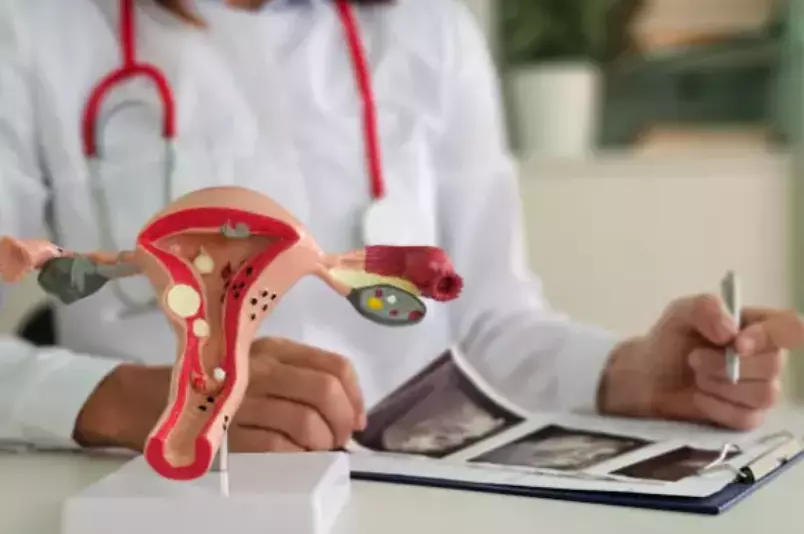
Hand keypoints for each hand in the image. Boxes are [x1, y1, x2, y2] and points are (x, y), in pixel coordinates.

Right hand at [229, 337, 365, 451]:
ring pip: (305, 421)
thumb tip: (354, 414)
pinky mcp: (227, 431)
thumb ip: (306, 377)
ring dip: (321, 442)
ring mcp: (243, 399)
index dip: (356, 396)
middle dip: (342, 421)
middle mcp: (262, 369)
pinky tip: (294, 455)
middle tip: (339, 439)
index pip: (336, 365)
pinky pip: (277, 446)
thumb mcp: (264, 365)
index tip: (357, 420)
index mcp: (277, 349)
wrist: (159, 398)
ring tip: (317, 449)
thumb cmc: (225, 383)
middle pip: (324, 391)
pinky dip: (296, 454)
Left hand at [599, 294, 803, 429]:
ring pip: (764, 394)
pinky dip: (717, 407)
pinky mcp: (748, 417)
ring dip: (721, 385)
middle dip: (725, 364)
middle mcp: (766, 357)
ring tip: (696, 376)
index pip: (791, 328)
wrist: (648, 377)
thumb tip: (730, 330)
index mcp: (758, 326)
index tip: (736, 343)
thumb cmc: (670, 340)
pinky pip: (747, 418)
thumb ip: (705, 307)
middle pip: (773, 365)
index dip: (770, 336)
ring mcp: (760, 390)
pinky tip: (699, 396)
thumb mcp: (680, 313)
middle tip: (693, 359)